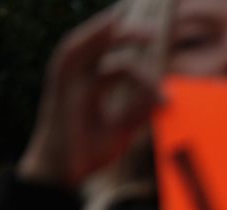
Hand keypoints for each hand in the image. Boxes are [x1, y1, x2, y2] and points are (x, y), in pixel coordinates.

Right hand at [17, 5, 161, 189]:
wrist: (62, 171)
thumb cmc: (88, 151)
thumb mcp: (121, 129)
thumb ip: (140, 112)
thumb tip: (166, 99)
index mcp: (91, 89)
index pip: (115, 65)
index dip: (141, 68)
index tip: (165, 85)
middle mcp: (78, 80)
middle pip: (100, 49)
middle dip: (124, 37)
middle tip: (153, 34)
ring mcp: (67, 81)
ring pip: (83, 45)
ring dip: (105, 31)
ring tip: (124, 21)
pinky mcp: (60, 84)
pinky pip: (73, 53)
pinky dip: (90, 36)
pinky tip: (110, 24)